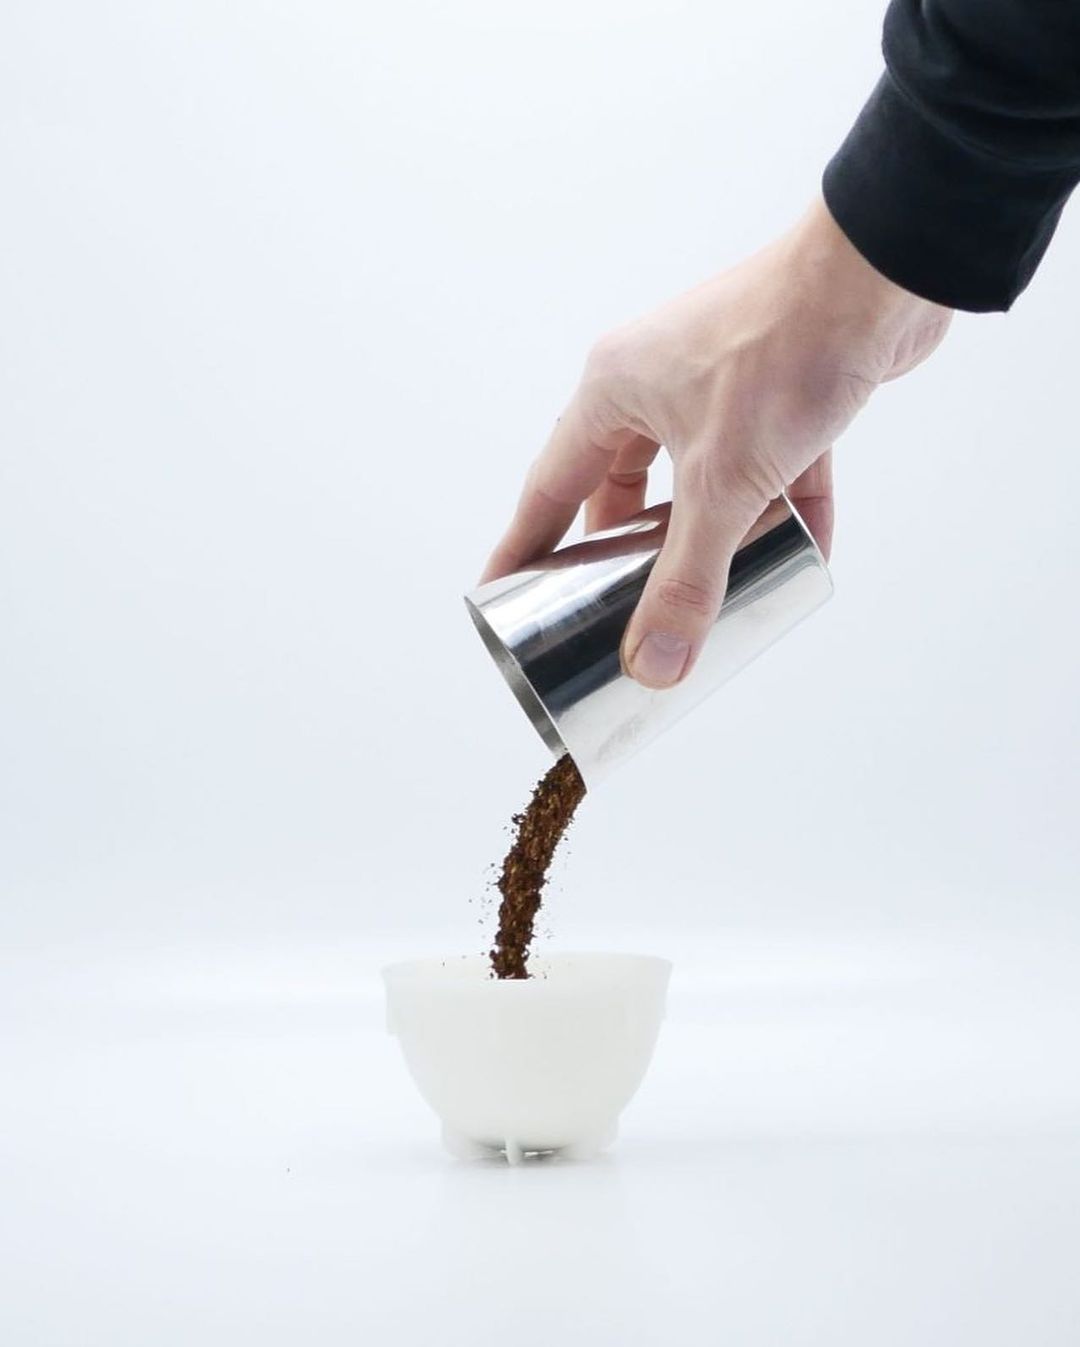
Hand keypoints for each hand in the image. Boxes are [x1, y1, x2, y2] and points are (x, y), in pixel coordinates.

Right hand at [481, 196, 951, 687]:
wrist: (881, 273)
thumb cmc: (781, 353)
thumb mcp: (722, 484)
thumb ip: (688, 580)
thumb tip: (656, 666)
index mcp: (613, 391)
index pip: (550, 485)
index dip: (525, 545)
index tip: (502, 590)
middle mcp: (655, 380)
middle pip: (622, 483)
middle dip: (625, 548)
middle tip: (614, 600)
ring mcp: (719, 380)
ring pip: (697, 475)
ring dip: (707, 531)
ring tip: (706, 587)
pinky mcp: (781, 385)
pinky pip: (767, 463)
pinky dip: (779, 508)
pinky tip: (801, 553)